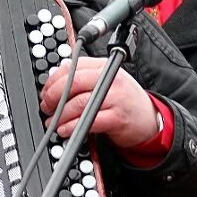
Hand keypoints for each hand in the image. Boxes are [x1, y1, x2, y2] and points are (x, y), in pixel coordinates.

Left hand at [40, 57, 159, 148]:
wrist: (150, 120)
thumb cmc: (124, 101)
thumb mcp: (107, 81)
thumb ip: (85, 78)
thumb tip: (56, 84)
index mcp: (105, 66)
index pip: (74, 66)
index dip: (54, 79)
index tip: (46, 91)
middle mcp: (111, 78)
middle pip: (74, 82)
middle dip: (54, 95)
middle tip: (46, 106)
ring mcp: (115, 98)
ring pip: (79, 102)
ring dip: (60, 114)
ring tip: (53, 121)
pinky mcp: (117, 118)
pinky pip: (88, 121)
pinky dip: (72, 126)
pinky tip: (65, 130)